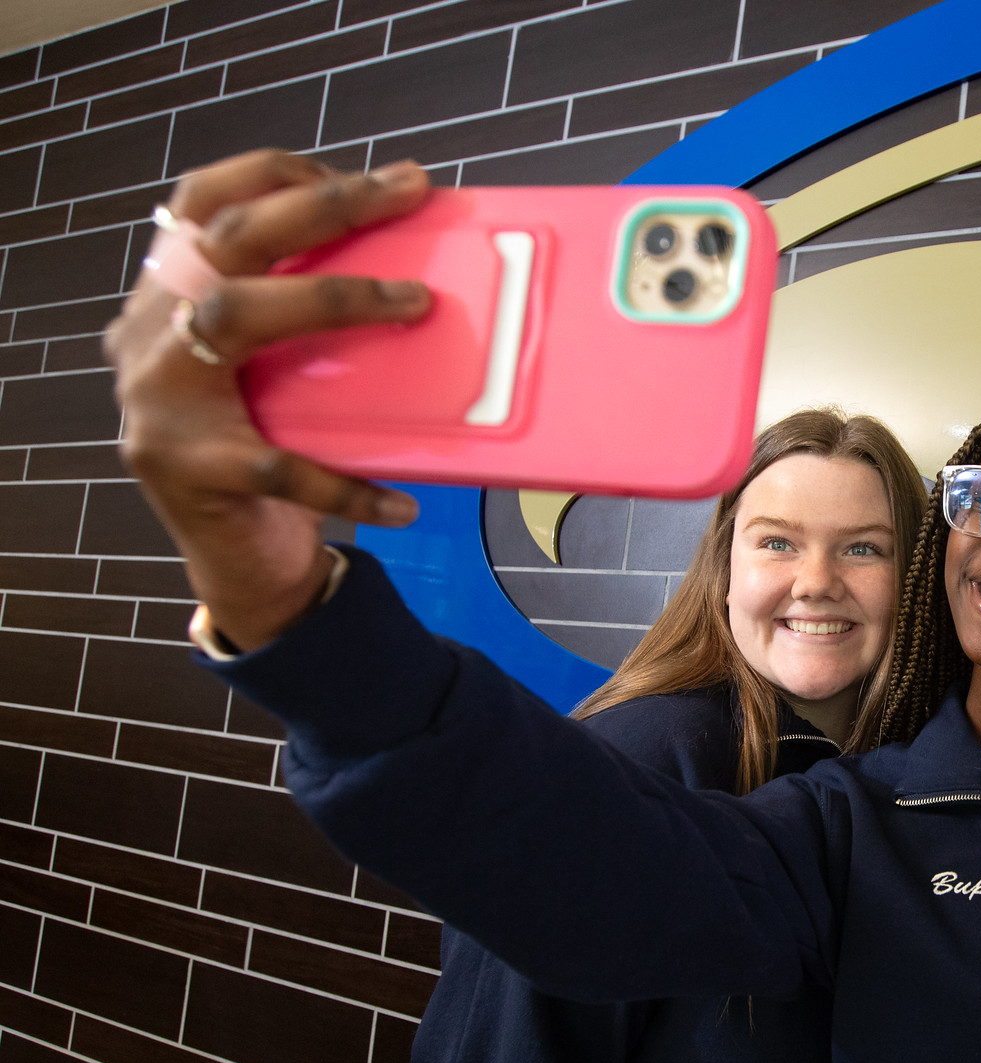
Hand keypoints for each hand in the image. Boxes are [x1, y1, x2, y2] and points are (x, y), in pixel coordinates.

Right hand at [103, 149, 433, 649]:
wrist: (243, 562)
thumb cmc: (276, 449)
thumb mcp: (287, 372)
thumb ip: (314, 319)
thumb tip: (423, 260)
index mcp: (172, 300)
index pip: (206, 203)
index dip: (281, 175)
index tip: (369, 176)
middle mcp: (150, 336)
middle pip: (229, 242)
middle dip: (323, 207)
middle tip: (405, 195)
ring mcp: (158, 402)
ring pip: (237, 320)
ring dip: (336, 301)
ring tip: (417, 305)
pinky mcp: (191, 471)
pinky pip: (284, 465)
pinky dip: (351, 483)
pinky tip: (404, 502)